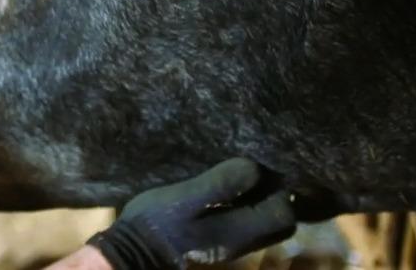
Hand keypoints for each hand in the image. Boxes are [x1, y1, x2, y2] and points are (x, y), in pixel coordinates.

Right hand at [84, 158, 296, 269]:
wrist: (132, 251)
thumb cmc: (157, 223)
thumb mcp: (184, 198)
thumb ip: (220, 184)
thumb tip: (254, 168)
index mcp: (238, 231)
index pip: (284, 213)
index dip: (280, 189)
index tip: (266, 164)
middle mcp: (241, 241)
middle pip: (280, 221)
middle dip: (275, 194)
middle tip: (258, 168)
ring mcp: (229, 243)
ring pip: (262, 222)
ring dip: (259, 199)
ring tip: (242, 174)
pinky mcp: (215, 239)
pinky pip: (244, 221)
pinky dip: (245, 205)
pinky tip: (226, 189)